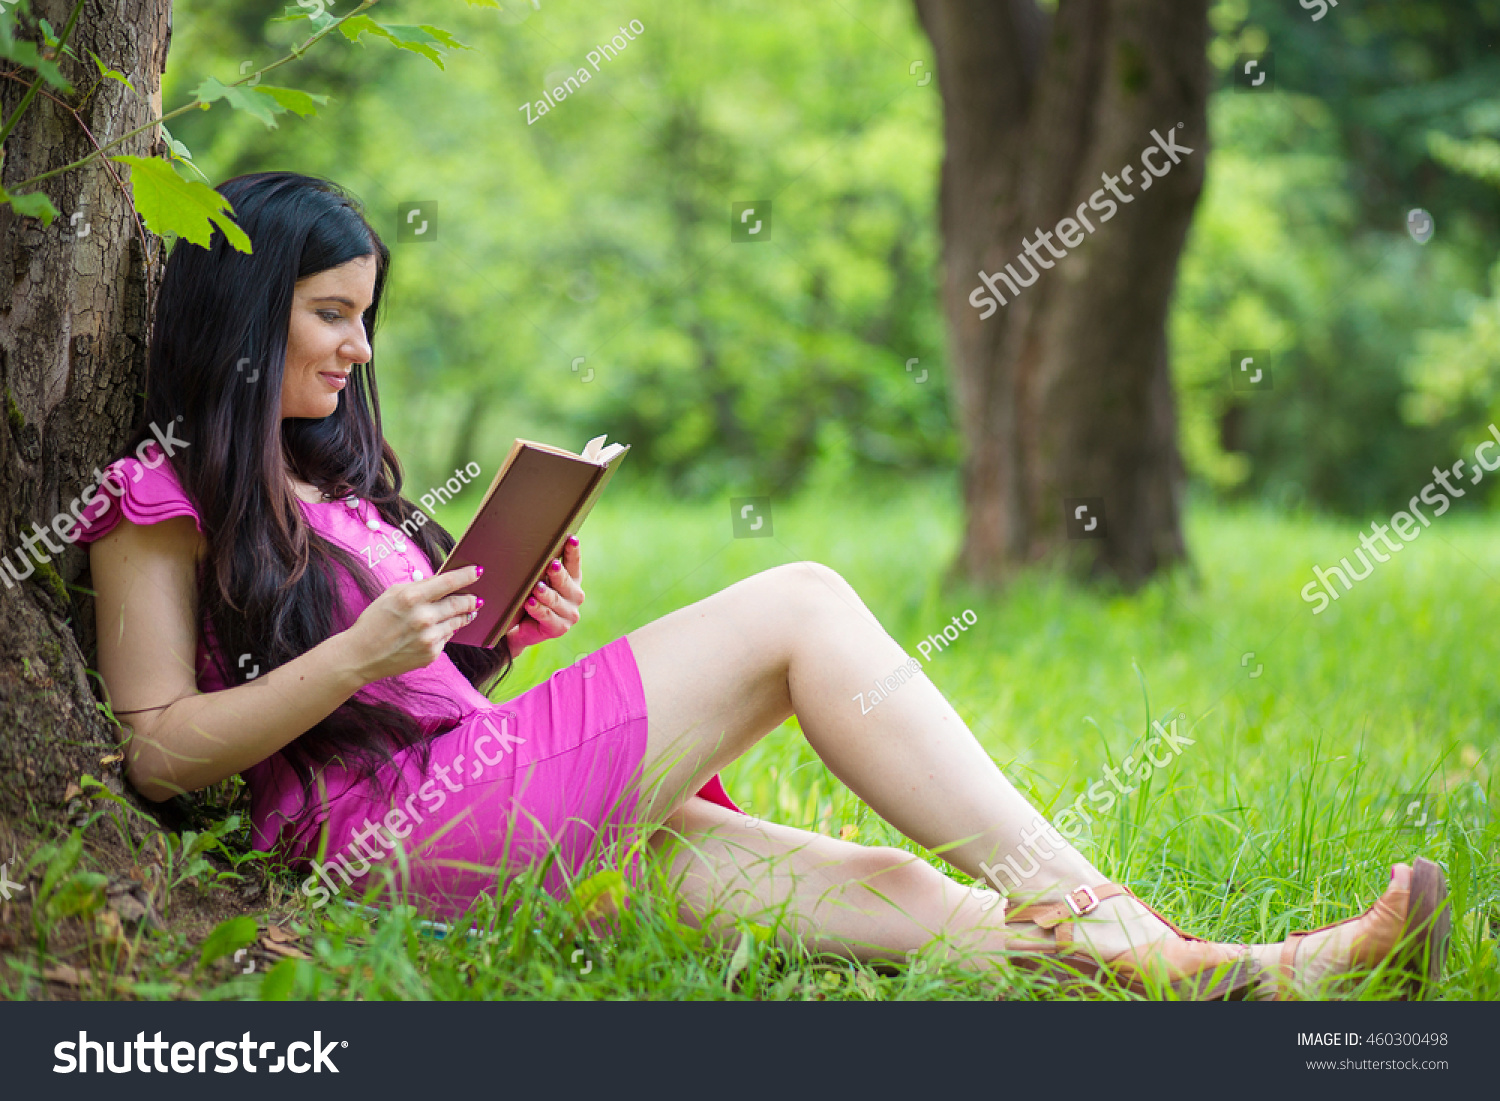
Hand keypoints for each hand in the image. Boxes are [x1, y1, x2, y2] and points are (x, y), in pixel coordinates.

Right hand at [342, 565, 481, 683]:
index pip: (449, 582)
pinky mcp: (431, 654)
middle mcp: (423, 617)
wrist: (360, 656)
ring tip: (466, 612)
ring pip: (457, 622)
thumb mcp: (392, 594)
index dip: (467, 575)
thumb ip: (419, 586)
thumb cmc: (374, 621)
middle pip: (459, 604)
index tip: (478, 571)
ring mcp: (429, 638)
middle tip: (477, 598)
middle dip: (470, 600)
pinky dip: (444, 633)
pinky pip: (446, 638)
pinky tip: (436, 630)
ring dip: (462, 616)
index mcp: (412, 597)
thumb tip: (443, 581)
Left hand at [507, 535, 583, 656]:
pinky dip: (537, 609)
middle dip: (557, 573)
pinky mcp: (560, 628)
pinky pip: (546, 616)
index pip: (574, 563)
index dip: (573, 551)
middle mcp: (575, 596)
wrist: (522, 628)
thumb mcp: (538, 581)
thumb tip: (533, 547)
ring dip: (545, 593)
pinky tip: (529, 603)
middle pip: (565, 581)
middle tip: (551, 565)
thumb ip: (541, 569)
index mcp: (573, 580)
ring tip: (537, 587)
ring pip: (555, 600)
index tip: (571, 539)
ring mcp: (569, 613)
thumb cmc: (531, 598)